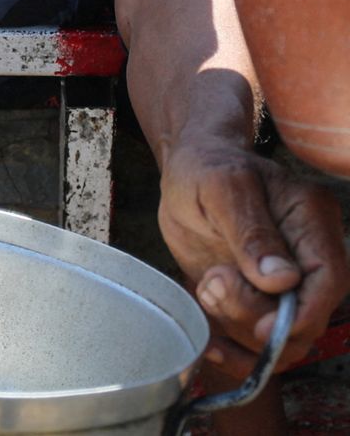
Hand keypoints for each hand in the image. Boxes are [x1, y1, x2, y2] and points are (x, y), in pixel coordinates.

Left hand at [158, 141, 349, 378]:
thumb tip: (282, 280)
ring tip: (206, 285)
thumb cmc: (206, 167)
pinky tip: (209, 343)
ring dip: (237, 327)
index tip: (267, 328)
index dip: (305, 314)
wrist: (187, 167)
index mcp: (311, 221)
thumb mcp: (223, 187)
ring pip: (278, 336)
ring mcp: (281, 282)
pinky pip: (253, 343)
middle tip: (213, 282)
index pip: (330, 280)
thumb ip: (251, 231)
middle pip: (304, 317)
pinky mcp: (254, 298)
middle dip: (256, 316)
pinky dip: (232, 351)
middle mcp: (305, 257)